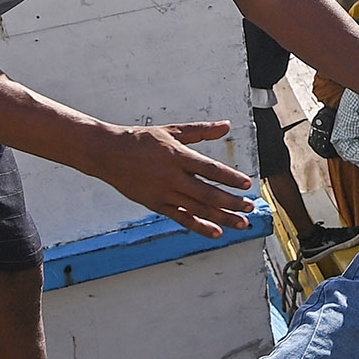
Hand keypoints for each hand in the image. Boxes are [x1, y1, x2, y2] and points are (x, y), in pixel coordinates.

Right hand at [86, 122, 255, 237]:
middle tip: (250, 208)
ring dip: (222, 218)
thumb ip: (201, 131)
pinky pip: (181, 218)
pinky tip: (216, 232)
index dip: (230, 178)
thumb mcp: (172, 131)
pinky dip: (199, 226)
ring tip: (242, 223)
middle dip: (232, 203)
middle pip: (208, 193)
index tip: (247, 185)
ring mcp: (163, 192)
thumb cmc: (141, 140)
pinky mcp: (155, 204)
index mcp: (178, 156)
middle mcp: (172, 176)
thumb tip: (226, 125)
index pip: (211, 169)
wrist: (107, 153)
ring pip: (198, 209)